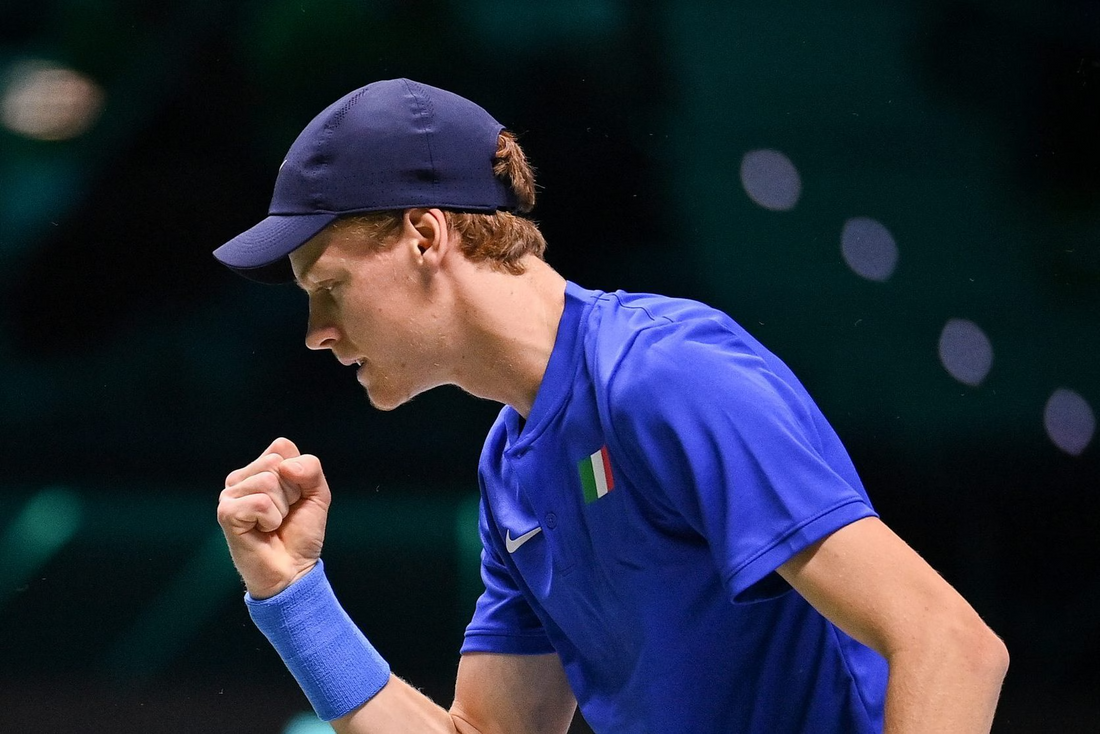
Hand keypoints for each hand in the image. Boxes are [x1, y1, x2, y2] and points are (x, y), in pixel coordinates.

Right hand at [217, 437, 332, 598]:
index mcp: (258, 468)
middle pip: (276, 463)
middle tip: (284, 515)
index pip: (282, 447)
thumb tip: (285, 467)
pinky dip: (271, 520)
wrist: (293, 570)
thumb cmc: (301, 532)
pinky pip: (260, 502)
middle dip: (292, 492)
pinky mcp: (226, 513)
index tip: (295, 498)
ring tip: (272, 525)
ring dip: (281, 509)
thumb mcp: (317, 494)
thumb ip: (310, 469)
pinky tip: (262, 532)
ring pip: (268, 482)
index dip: (299, 474)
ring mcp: (229, 495)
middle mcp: (239, 478)